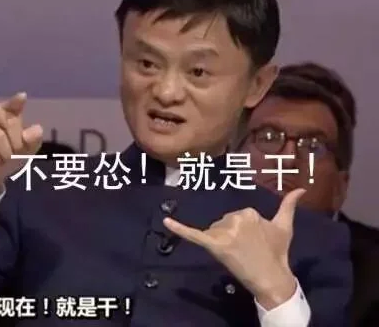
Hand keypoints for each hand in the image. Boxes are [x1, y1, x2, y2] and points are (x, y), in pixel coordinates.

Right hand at [0, 92, 42, 195]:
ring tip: (2, 159)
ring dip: (4, 153)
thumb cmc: (8, 157)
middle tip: (12, 155)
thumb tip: (37, 130)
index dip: (17, 102)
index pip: (13, 105)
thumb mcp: (26, 149)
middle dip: (16, 145)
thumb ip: (33, 139)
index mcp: (7, 111)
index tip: (22, 97)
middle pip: (11, 123)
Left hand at [163, 188, 305, 308]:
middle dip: (230, 236)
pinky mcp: (213, 245)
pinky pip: (193, 234)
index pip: (237, 216)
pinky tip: (165, 221)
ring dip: (220, 241)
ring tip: (236, 254)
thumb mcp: (284, 226)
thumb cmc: (277, 252)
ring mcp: (224, 233)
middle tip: (246, 251)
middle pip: (223, 223)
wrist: (272, 277)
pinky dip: (178, 228)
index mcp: (249, 211)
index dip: (243, 231)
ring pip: (213, 231)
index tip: (253, 243)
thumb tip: (301, 189)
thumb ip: (289, 206)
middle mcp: (235, 218)